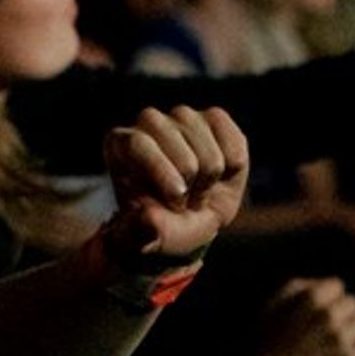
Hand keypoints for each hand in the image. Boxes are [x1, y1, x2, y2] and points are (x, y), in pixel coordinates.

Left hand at [102, 106, 248, 260]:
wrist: (190, 221)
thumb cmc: (159, 225)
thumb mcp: (143, 238)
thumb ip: (139, 232)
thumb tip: (149, 217)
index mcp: (120, 144)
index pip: (139, 143)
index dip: (161, 172)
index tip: (176, 199)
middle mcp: (149, 123)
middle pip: (178, 148)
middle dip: (189, 185)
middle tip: (184, 201)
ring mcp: (182, 118)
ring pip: (209, 153)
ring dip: (209, 181)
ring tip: (197, 191)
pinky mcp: (214, 119)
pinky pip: (234, 146)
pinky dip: (232, 169)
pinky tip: (218, 176)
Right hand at [249, 277, 354, 355]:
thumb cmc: (267, 344)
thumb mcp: (272, 307)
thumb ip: (299, 287)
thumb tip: (327, 285)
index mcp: (308, 300)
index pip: (337, 286)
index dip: (326, 298)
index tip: (316, 312)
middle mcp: (328, 317)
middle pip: (353, 302)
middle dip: (341, 313)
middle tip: (328, 328)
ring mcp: (341, 340)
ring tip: (341, 338)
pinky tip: (351, 350)